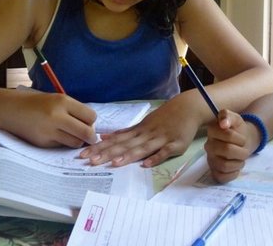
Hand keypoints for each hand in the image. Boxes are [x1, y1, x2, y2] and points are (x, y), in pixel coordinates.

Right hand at [6, 91, 96, 147]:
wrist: (10, 110)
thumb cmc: (37, 103)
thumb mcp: (57, 100)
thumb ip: (74, 110)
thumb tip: (92, 126)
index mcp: (63, 101)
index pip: (90, 116)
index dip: (92, 121)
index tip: (89, 123)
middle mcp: (57, 116)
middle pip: (86, 132)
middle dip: (91, 136)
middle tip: (90, 137)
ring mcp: (49, 131)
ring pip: (75, 142)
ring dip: (78, 141)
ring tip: (72, 135)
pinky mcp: (42, 142)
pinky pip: (61, 146)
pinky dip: (63, 143)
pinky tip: (56, 136)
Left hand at [79, 95, 200, 167]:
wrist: (189, 107)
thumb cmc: (165, 116)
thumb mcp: (144, 122)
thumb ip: (127, 132)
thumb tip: (106, 136)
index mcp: (139, 130)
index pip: (116, 140)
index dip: (100, 147)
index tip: (83, 155)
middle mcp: (147, 134)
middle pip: (125, 145)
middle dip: (108, 153)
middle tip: (91, 161)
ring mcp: (161, 139)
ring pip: (142, 148)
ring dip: (128, 156)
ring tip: (114, 163)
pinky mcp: (175, 144)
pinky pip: (164, 152)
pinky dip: (155, 157)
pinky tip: (146, 165)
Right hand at [204, 109, 255, 182]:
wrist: (242, 141)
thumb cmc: (237, 130)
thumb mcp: (235, 118)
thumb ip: (228, 116)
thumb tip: (223, 123)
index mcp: (212, 131)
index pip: (228, 135)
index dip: (240, 138)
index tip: (242, 139)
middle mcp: (208, 146)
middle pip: (227, 150)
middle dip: (241, 151)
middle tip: (244, 150)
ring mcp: (210, 160)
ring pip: (224, 165)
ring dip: (238, 163)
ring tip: (240, 158)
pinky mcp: (214, 172)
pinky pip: (222, 177)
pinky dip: (233, 174)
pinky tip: (236, 167)